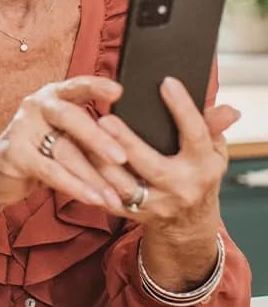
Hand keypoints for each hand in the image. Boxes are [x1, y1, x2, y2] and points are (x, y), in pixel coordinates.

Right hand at [0, 75, 130, 219]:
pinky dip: (75, 187)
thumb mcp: (65, 139)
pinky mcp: (14, 154)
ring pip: (64, 150)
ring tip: (116, 195)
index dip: (96, 87)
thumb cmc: (39, 156)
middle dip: (99, 139)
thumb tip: (133, 148)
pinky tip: (94, 199)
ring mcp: (22, 128)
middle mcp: (36, 106)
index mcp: (52, 97)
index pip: (76, 87)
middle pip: (72, 117)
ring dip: (93, 176)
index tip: (119, 91)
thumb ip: (89, 136)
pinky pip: (51, 171)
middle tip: (122, 158)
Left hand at [96, 75, 236, 230]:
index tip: (166, 82)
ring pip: (123, 184)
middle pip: (151, 164)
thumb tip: (229, 110)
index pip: (196, 134)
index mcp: (204, 167)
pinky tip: (78, 159)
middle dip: (127, 142)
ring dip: (100, 161)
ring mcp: (157, 205)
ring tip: (83, 136)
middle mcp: (181, 188)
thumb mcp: (212, 151)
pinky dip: (92, 181)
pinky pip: (108, 198)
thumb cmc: (198, 174)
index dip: (183, 108)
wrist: (188, 224)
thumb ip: (212, 127)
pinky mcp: (134, 215)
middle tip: (105, 119)